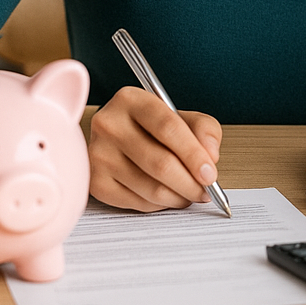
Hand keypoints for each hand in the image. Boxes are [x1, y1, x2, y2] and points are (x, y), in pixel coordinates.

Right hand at [88, 86, 222, 211]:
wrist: (118, 137)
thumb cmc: (153, 127)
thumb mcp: (182, 116)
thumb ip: (204, 128)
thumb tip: (210, 155)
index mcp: (131, 100)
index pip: (168, 127)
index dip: (193, 154)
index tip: (210, 174)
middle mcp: (109, 124)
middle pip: (160, 163)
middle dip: (190, 183)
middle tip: (206, 191)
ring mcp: (99, 155)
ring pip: (150, 188)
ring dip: (178, 197)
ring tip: (190, 193)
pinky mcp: (96, 183)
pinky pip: (137, 203)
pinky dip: (160, 204)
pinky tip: (168, 195)